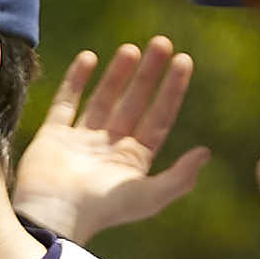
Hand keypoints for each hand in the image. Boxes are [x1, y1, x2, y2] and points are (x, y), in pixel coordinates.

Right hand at [12, 42, 209, 239]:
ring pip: (104, 98)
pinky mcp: (53, 136)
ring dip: (118, 74)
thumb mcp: (150, 197)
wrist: (54, 215)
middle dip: (149, 74)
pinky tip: (89, 57)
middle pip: (135, 102)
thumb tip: (206, 152)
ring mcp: (81, 141)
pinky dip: (76, 80)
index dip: (172, 90)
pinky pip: (66, 102)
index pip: (159, 118)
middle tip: (162, 43)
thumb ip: (180, 177)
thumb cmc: (103, 210)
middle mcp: (109, 147)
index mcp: (134, 161)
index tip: (183, 61)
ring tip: (131, 48)